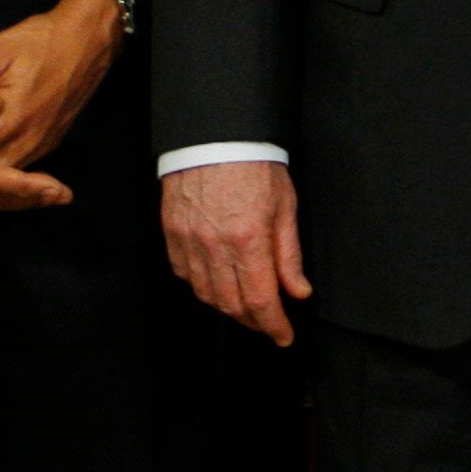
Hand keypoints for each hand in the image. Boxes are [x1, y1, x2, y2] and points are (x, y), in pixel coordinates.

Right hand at [164, 160, 311, 345]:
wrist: (215, 134)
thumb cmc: (255, 165)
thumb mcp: (285, 206)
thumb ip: (289, 255)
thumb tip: (298, 292)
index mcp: (249, 239)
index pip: (261, 301)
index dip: (274, 326)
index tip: (284, 336)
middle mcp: (215, 246)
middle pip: (232, 304)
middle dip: (253, 321)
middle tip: (268, 322)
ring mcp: (189, 240)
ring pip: (206, 294)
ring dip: (227, 306)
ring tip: (245, 305)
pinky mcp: (172, 232)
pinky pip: (184, 274)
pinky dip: (201, 286)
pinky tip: (216, 282)